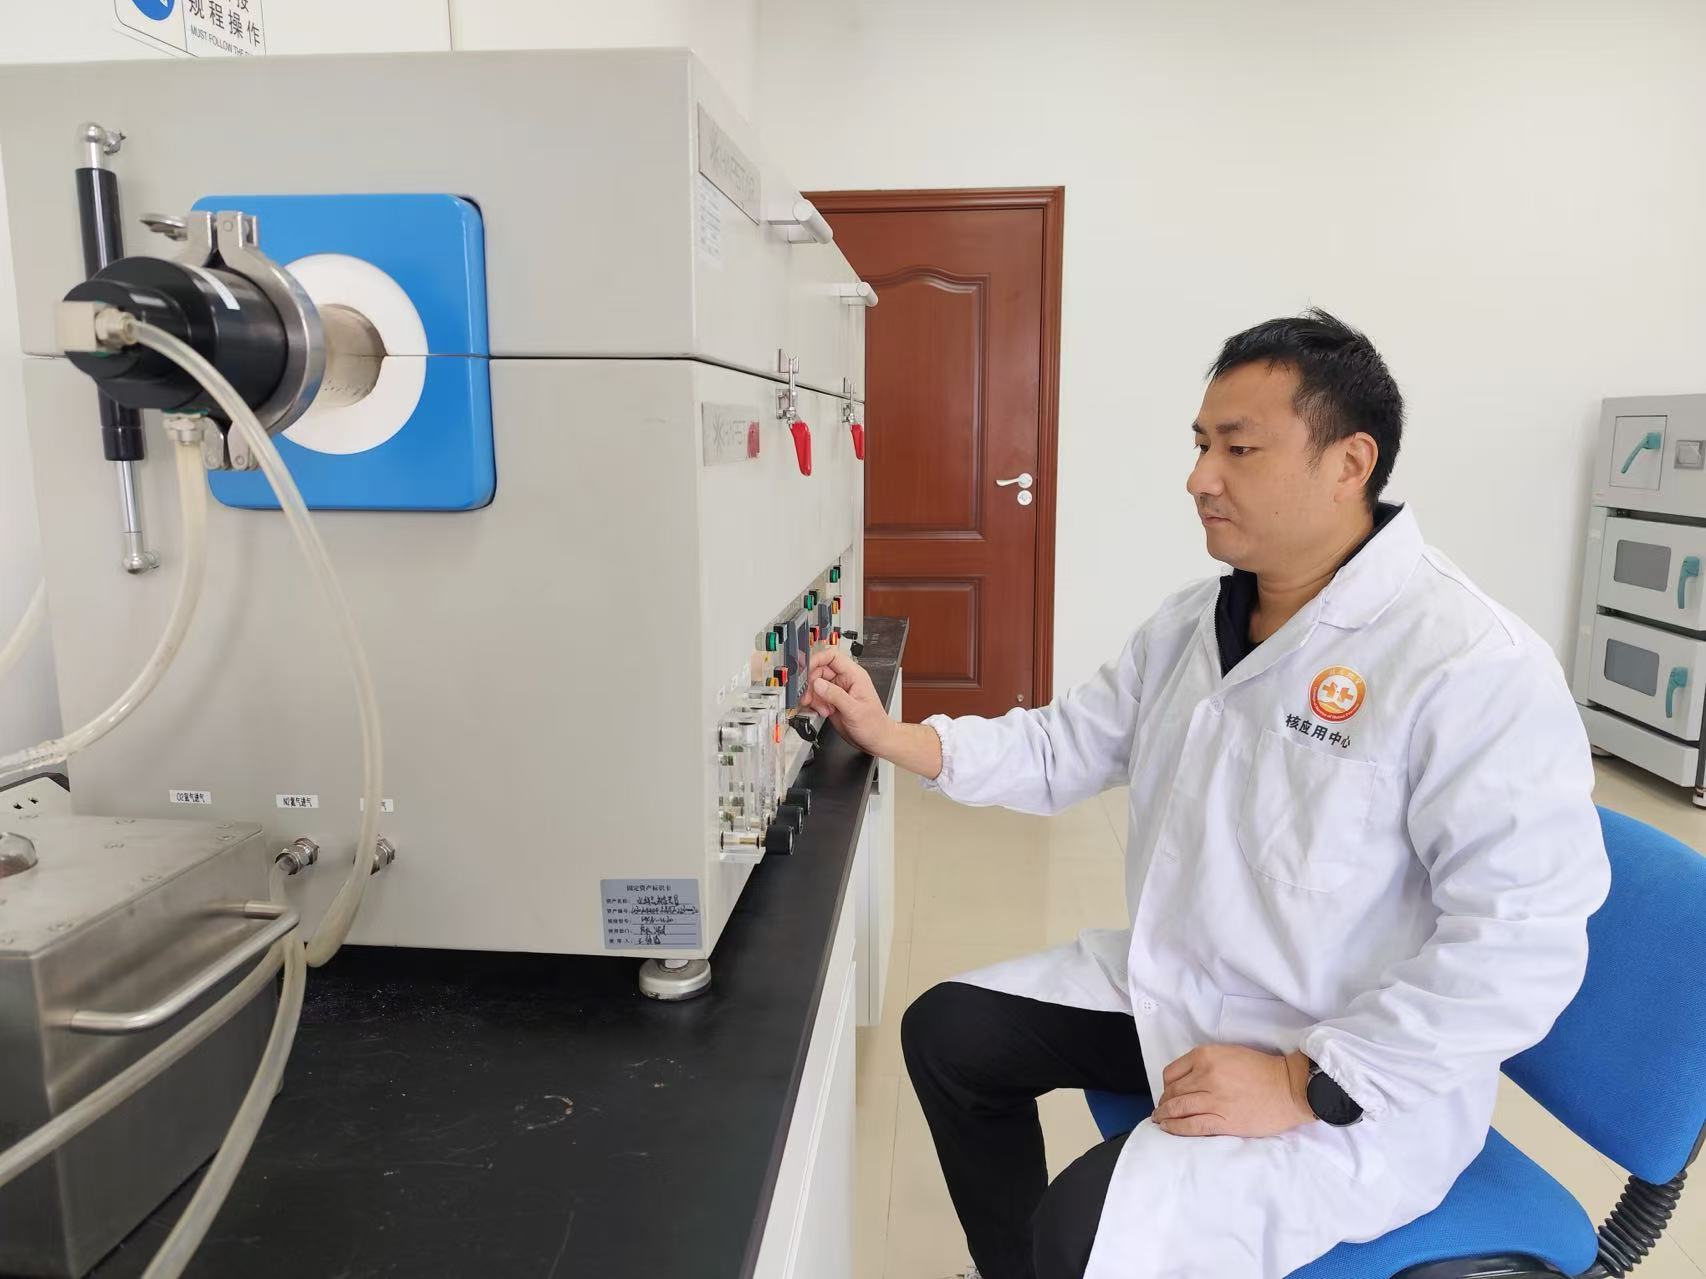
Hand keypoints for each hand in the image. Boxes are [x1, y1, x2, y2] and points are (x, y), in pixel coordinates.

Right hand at [798, 646, 893, 755]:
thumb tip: (818, 683)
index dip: (817, 660)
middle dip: (811, 683)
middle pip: (819, 670)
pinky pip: (816, 696)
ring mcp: (837, 690)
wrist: (876, 740)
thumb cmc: (874, 724)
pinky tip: (822, 712)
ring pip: (815, 684)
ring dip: (813, 696)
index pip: (832, 657)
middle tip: (809, 696)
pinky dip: (814, 703)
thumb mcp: (854, 710)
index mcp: (854, 675)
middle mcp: (844, 680)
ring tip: (820, 708)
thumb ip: (835, 695)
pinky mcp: (831, 701)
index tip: (806, 670)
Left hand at [1152, 1046, 1313, 1137]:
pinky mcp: (1223, 1120)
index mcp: (1206, 1056)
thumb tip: (1186, 1080)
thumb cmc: (1263, 1070)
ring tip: (1160, 1120)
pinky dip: (1176, 1128)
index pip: (1172, 1073)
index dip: (1166, 1085)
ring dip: (1165, 1115)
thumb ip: (1205, 1063)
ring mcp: (1214, 1099)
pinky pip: (1192, 1125)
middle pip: (1173, 1092)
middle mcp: (1206, 1075)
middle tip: (1162, 1109)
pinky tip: (1169, 1129)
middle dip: (1164, 1102)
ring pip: (1178, 1108)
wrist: (1290, 1088)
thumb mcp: (1229, 1054)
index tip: (1167, 1092)